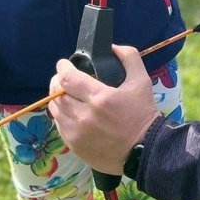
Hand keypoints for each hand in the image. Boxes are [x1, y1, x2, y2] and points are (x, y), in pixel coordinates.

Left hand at [48, 46, 161, 174]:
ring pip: (55, 109)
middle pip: (57, 93)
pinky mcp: (74, 145)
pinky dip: (61, 115)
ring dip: (58, 98)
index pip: (67, 78)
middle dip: (58, 81)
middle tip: (64, 78)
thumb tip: (112, 47)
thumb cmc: (143, 115)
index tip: (65, 64)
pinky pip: (58, 125)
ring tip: (67, 94)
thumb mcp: (142, 81)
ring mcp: (76, 133)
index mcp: (100, 98)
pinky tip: (71, 112)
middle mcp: (84, 116)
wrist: (145, 151)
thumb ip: (129, 57)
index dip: (63, 68)